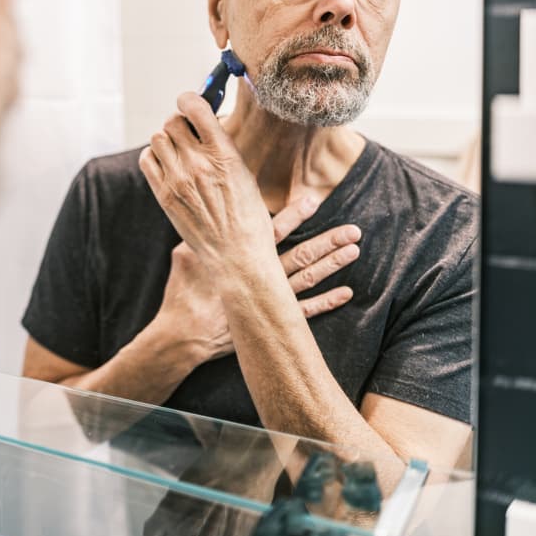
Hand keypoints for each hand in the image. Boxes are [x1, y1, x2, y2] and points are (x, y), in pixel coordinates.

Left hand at [139, 92, 275, 272]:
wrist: (236, 255)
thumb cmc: (248, 217)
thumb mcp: (245, 174)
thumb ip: (222, 147)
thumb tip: (205, 122)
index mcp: (224, 155)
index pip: (196, 108)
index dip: (190, 99)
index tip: (190, 102)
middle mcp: (197, 164)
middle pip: (172, 121)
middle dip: (179, 122)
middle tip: (187, 132)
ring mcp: (177, 180)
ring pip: (157, 137)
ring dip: (166, 138)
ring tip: (178, 150)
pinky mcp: (164, 195)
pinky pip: (146, 159)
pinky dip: (153, 156)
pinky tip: (166, 163)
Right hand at [154, 197, 359, 361]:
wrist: (183, 335)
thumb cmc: (182, 295)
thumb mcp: (184, 258)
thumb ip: (200, 237)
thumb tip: (205, 216)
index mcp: (239, 258)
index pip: (272, 232)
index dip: (294, 216)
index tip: (314, 200)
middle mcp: (259, 277)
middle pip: (300, 255)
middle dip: (327, 241)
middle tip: (353, 230)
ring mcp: (268, 301)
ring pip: (307, 279)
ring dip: (332, 265)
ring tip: (354, 251)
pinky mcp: (271, 322)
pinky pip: (305, 312)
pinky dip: (325, 302)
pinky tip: (345, 293)